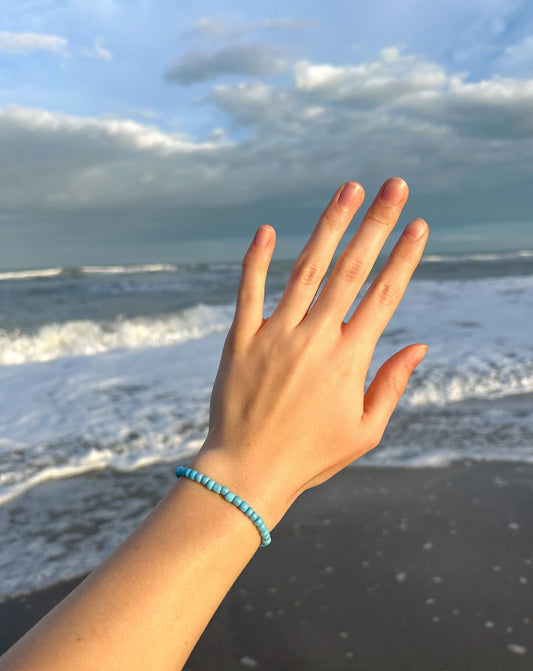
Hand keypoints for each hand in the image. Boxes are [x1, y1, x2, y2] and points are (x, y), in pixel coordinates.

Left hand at [192, 178, 428, 526]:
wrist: (247, 473)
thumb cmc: (310, 455)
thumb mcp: (364, 431)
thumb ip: (392, 385)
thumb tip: (420, 344)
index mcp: (349, 360)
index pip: (384, 296)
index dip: (404, 257)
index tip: (419, 224)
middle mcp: (315, 339)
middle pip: (351, 270)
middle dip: (377, 224)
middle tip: (394, 186)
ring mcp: (275, 336)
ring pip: (306, 270)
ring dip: (329, 226)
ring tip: (348, 190)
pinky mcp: (240, 341)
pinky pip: (249, 292)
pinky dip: (256, 260)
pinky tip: (266, 229)